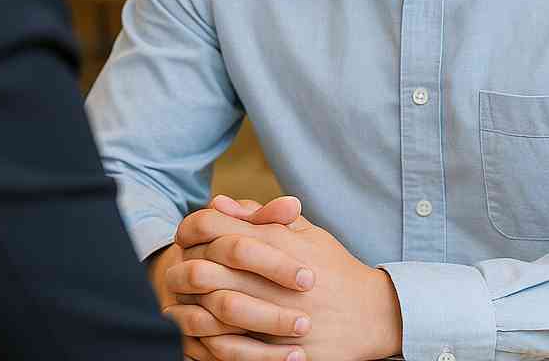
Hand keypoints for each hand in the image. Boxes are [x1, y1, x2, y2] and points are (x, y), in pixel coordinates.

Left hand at [173, 196, 402, 360]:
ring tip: (181, 308)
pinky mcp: (280, 350)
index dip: (191, 229)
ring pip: (215, 311)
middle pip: (208, 268)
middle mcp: (273, 278)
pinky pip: (233, 350)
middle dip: (186, 270)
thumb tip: (219, 203)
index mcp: (277, 242)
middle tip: (176, 274)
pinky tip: (201, 339)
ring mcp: (277, 316)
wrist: (372, 314)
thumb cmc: (334, 267)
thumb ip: (261, 216)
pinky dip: (210, 345)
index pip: (216, 226)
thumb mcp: (304, 231)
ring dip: (192, 309)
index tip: (185, 237)